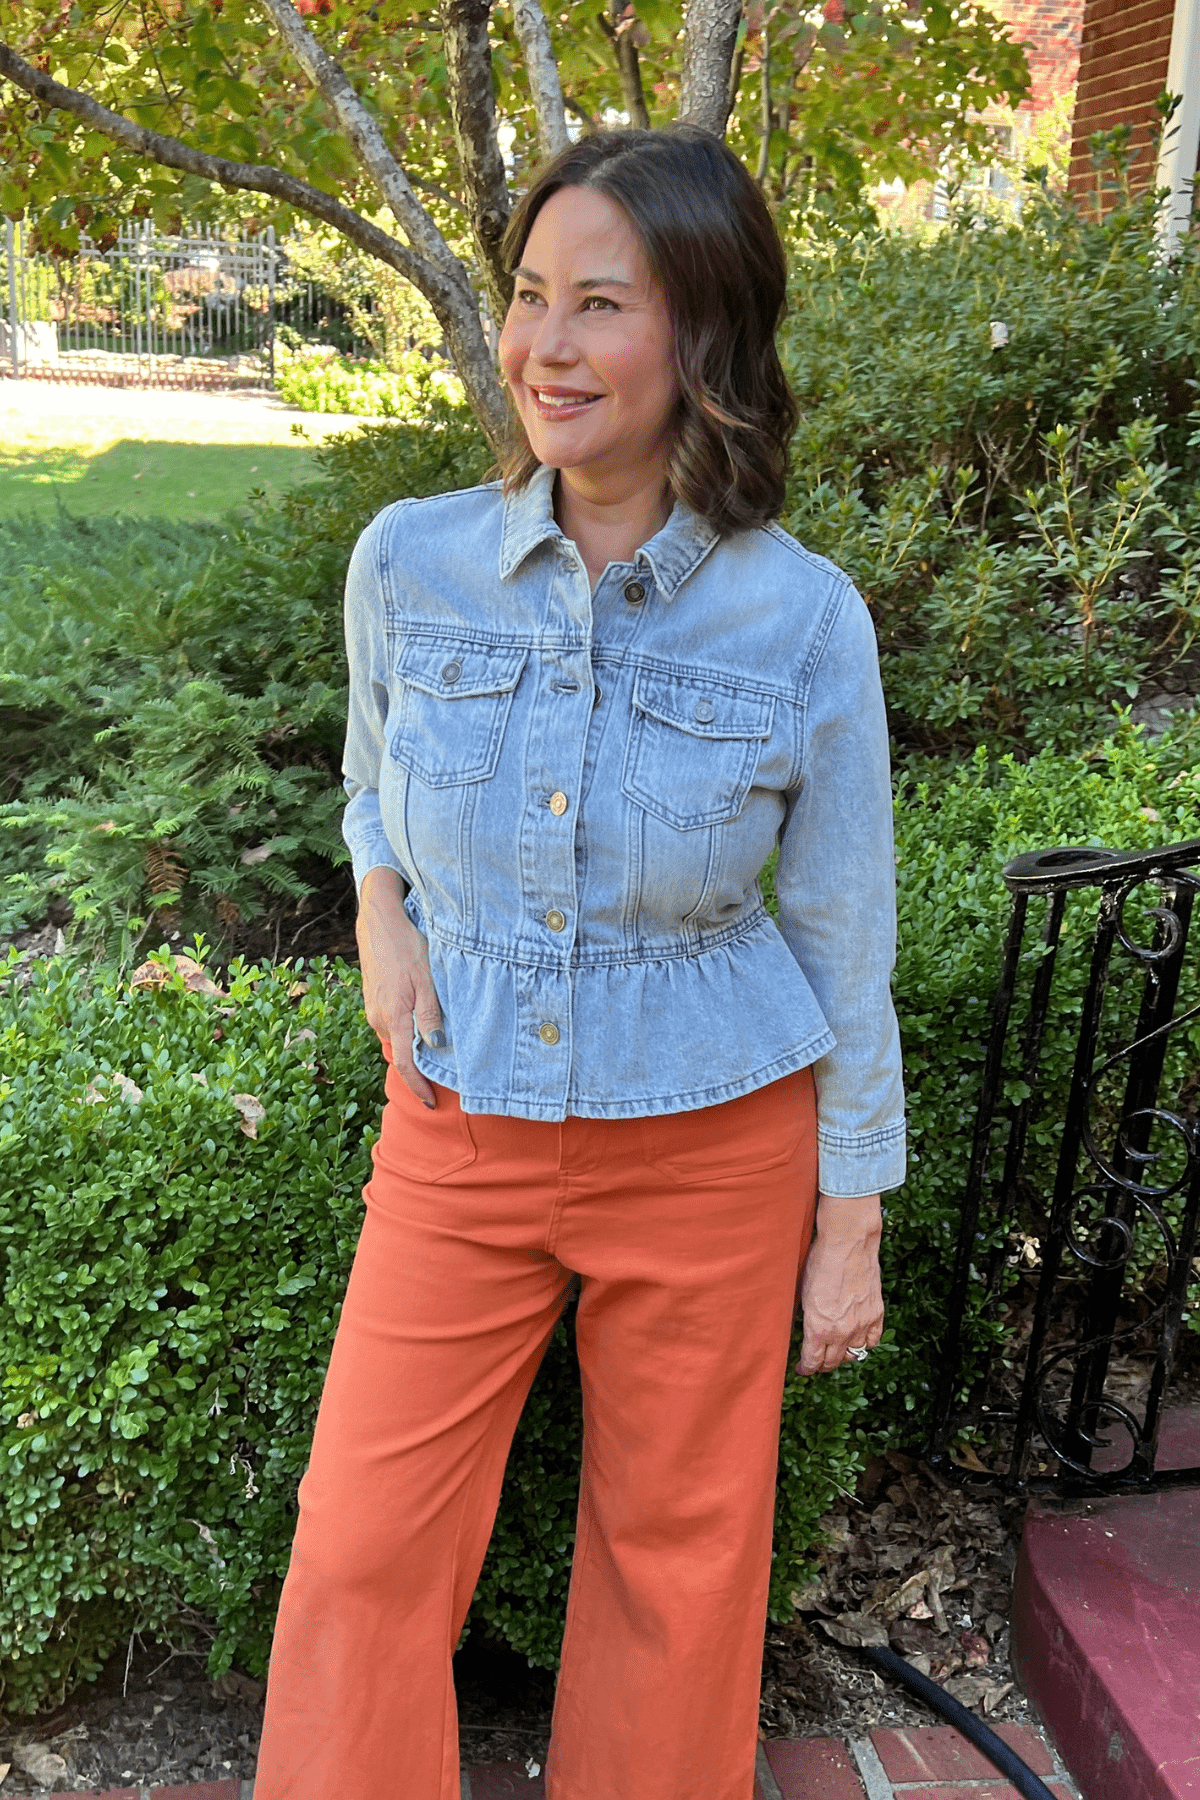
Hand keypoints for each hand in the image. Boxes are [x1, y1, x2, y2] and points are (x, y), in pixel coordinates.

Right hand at [356, 867, 443, 1107]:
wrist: (378, 924)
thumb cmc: (406, 947)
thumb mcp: (427, 979)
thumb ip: (430, 1014)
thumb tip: (435, 1046)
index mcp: (394, 1017)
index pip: (405, 1063)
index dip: (418, 1086)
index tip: (431, 1102)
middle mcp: (379, 1019)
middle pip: (402, 1053)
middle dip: (420, 1068)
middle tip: (444, 1076)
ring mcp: (373, 1011)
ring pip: (397, 1038)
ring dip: (414, 1046)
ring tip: (436, 1046)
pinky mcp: (374, 1002)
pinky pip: (392, 1025)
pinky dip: (406, 1030)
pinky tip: (420, 1020)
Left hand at [795, 1194, 883, 1375]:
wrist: (847, 1244)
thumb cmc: (820, 1263)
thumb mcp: (802, 1293)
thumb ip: (804, 1317)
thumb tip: (800, 1331)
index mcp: (818, 1328)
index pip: (812, 1362)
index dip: (806, 1369)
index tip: (802, 1369)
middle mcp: (841, 1332)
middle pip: (833, 1362)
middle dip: (822, 1364)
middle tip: (816, 1360)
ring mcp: (861, 1325)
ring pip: (854, 1355)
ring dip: (843, 1355)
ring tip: (837, 1350)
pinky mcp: (876, 1315)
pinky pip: (872, 1341)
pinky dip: (864, 1344)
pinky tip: (857, 1338)